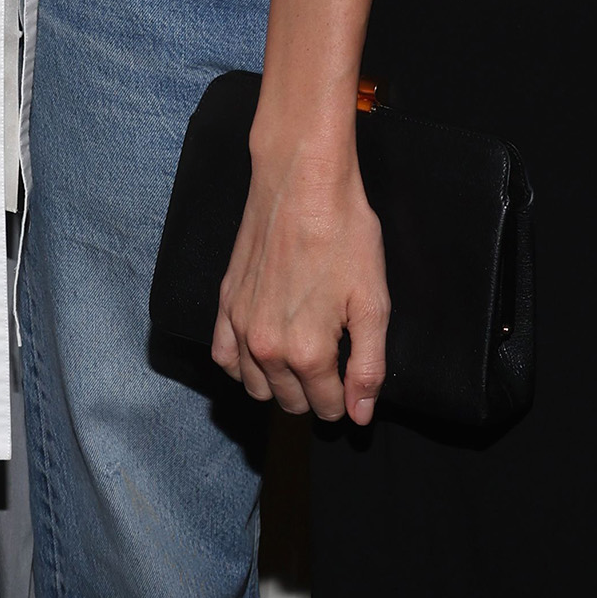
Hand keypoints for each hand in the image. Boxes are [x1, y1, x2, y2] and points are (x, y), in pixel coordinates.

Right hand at [214, 117, 389, 423]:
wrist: (302, 184)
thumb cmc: (344, 236)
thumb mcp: (373, 304)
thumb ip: (368, 367)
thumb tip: (359, 413)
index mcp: (307, 351)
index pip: (326, 406)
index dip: (346, 402)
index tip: (354, 384)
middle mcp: (266, 346)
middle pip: (290, 402)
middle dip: (315, 395)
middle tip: (335, 367)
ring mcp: (239, 324)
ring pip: (255, 387)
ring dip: (279, 384)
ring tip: (303, 360)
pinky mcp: (224, 302)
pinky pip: (223, 357)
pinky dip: (242, 366)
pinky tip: (263, 352)